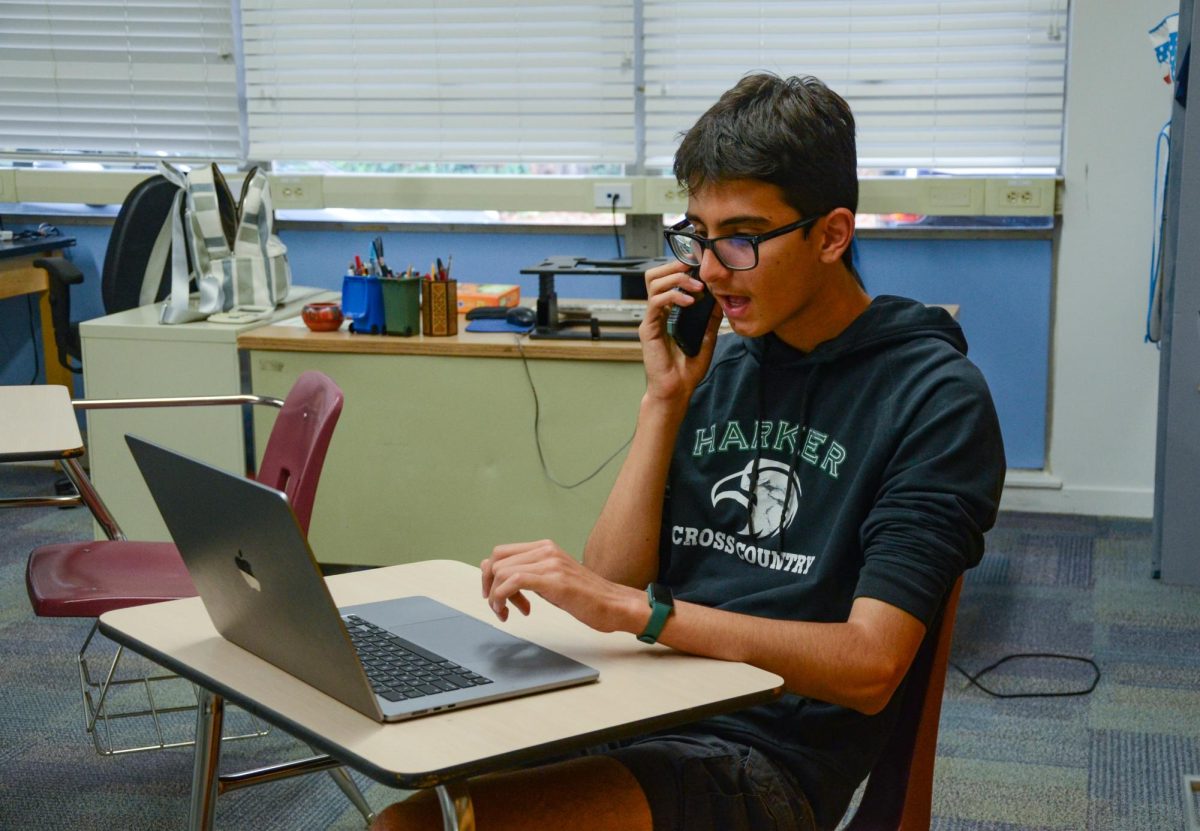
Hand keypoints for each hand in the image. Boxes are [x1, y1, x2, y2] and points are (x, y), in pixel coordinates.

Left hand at [481, 540, 644, 633]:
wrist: (614, 605)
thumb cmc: (587, 597)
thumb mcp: (553, 579)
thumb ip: (530, 574)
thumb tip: (498, 576)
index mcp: (545, 547)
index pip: (501, 552)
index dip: (490, 575)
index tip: (495, 594)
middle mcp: (546, 550)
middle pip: (496, 560)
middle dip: (490, 587)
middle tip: (500, 606)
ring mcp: (550, 563)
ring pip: (502, 571)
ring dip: (497, 597)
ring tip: (509, 612)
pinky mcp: (554, 580)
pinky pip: (513, 582)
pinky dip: (504, 598)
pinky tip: (516, 612)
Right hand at [639, 260, 722, 403]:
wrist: (676, 390)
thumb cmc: (687, 369)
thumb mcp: (707, 338)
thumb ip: (711, 318)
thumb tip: (720, 298)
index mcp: (668, 312)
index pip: (668, 280)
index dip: (681, 267)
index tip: (700, 264)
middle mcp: (657, 312)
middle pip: (654, 275)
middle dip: (675, 266)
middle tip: (695, 267)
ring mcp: (651, 319)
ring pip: (653, 283)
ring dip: (677, 279)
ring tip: (696, 286)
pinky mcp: (649, 328)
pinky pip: (656, 303)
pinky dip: (674, 297)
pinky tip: (690, 302)